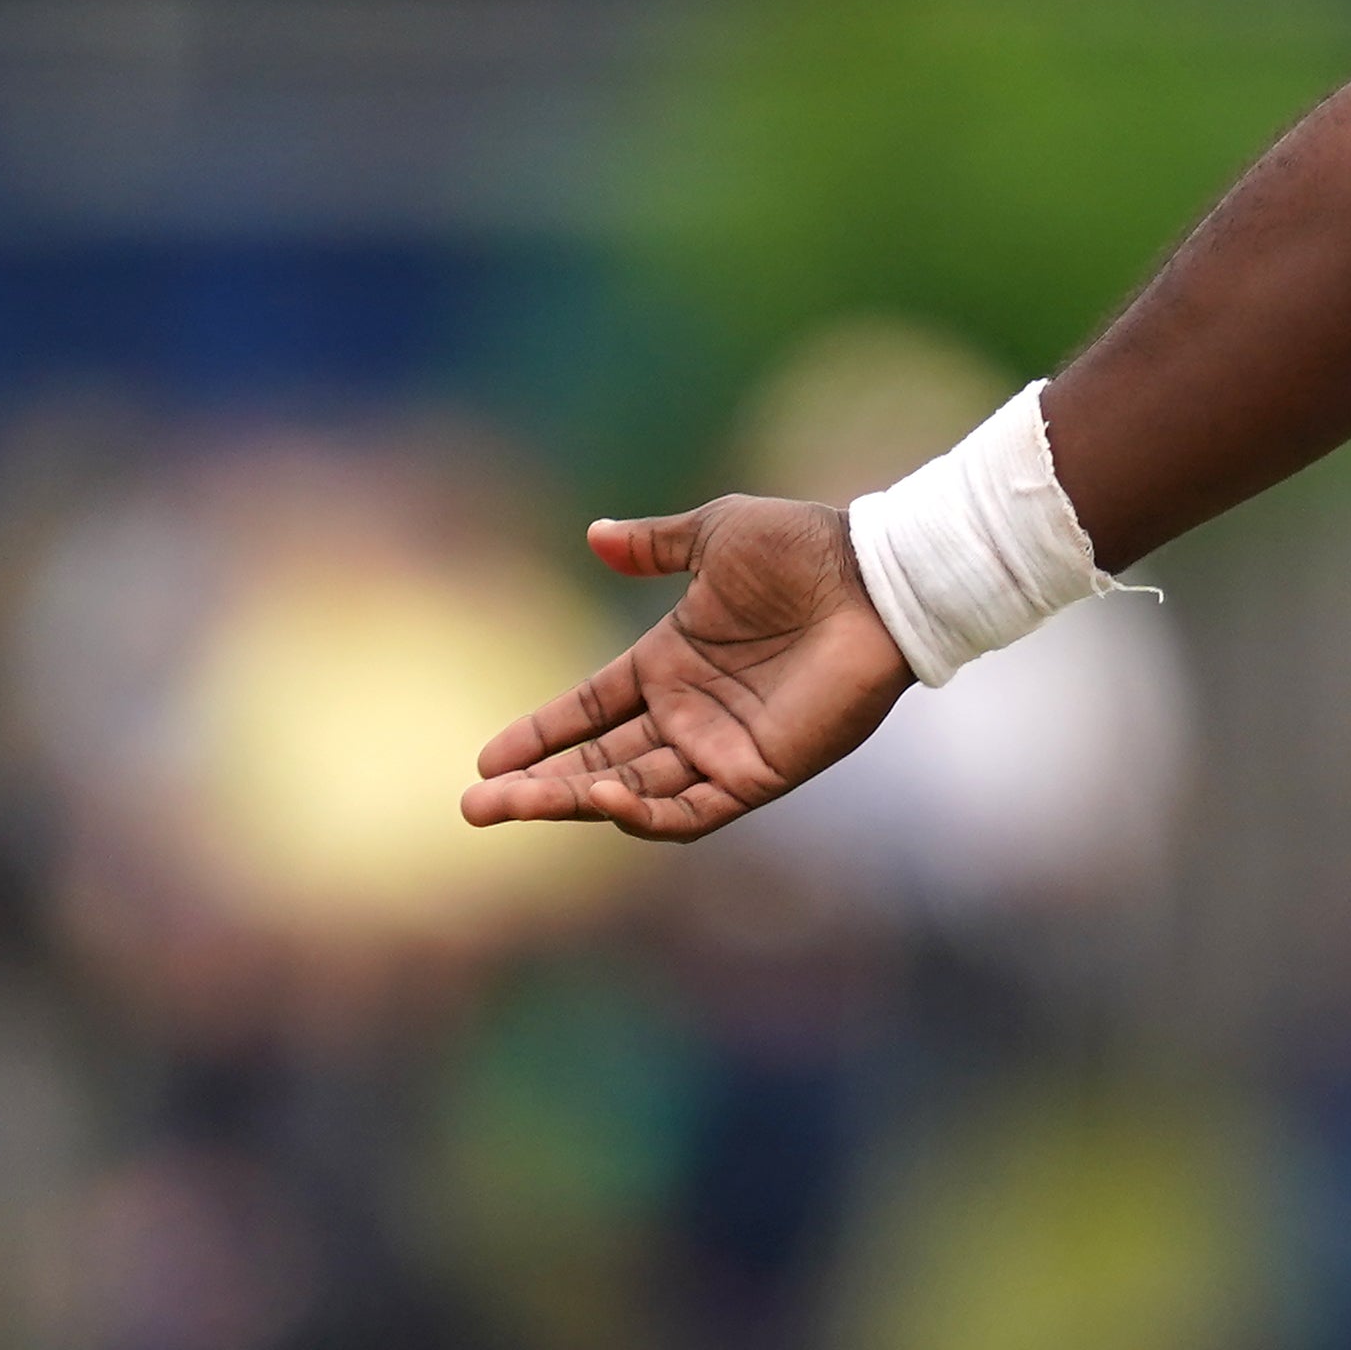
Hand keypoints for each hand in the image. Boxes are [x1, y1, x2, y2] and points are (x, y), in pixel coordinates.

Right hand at [461, 497, 912, 842]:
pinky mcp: (760, 772)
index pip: (589, 710)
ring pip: (632, 791)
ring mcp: (723, 746)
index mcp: (672, 662)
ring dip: (572, 803)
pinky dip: (646, 814)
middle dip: (536, 786)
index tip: (486, 756)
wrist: (876, 575)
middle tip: (475, 807)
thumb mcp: (716, 535)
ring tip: (513, 805)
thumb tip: (593, 535)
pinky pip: (693, 811)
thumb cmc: (805, 549)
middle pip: (598, 762)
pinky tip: (604, 800)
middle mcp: (690, 712)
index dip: (540, 733)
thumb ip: (655, 544)